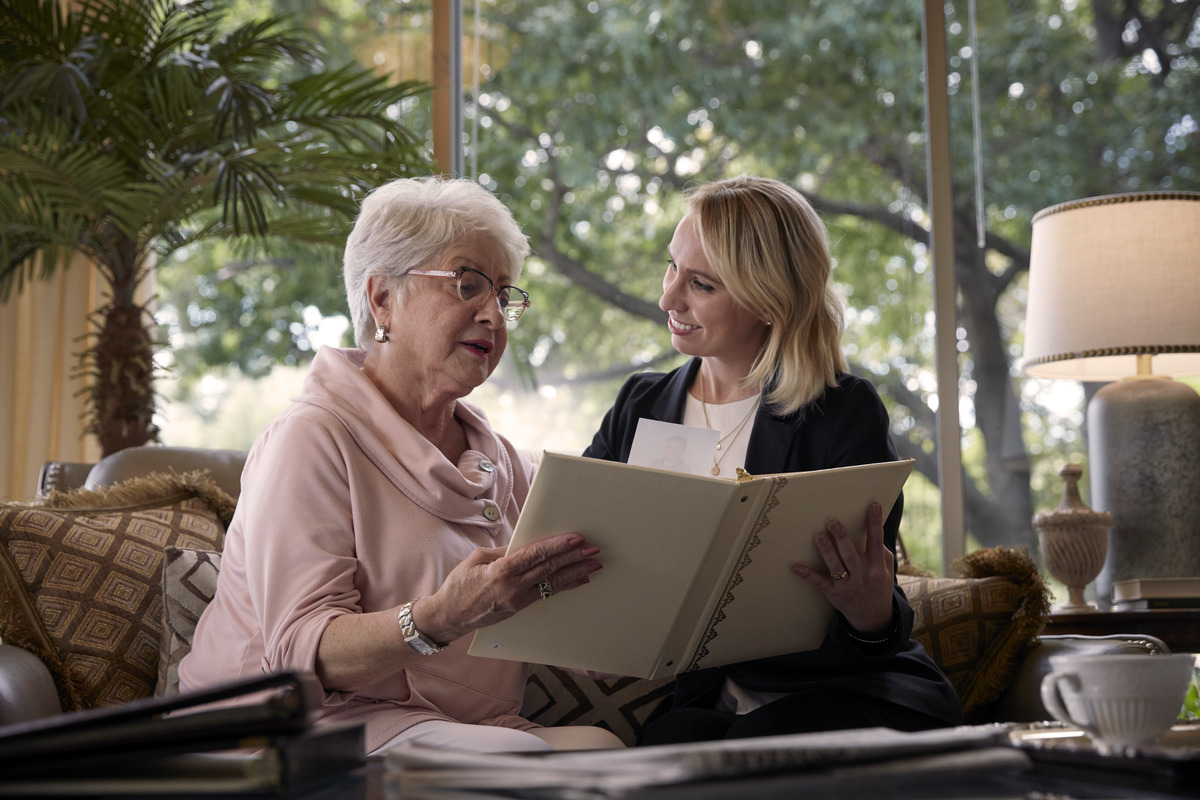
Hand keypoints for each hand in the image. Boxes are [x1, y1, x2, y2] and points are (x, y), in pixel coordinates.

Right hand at [418, 533, 601, 642]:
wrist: (450, 616)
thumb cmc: (459, 584)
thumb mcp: (477, 559)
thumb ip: (503, 552)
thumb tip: (526, 543)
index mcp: (501, 571)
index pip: (536, 555)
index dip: (557, 546)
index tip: (575, 539)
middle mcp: (512, 587)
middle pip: (549, 568)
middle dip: (573, 557)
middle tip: (593, 549)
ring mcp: (518, 600)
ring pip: (552, 583)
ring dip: (576, 572)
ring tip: (594, 564)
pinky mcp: (520, 608)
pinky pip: (546, 594)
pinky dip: (565, 586)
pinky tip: (579, 580)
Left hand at [791, 501, 894, 634]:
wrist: (873, 615)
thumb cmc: (877, 583)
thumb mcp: (885, 568)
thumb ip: (879, 550)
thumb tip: (872, 528)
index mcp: (876, 565)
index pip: (876, 540)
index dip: (875, 522)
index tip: (872, 505)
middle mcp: (862, 574)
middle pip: (851, 554)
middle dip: (842, 538)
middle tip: (833, 521)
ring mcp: (847, 584)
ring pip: (835, 566)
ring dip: (826, 551)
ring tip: (818, 536)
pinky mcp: (833, 592)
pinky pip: (819, 582)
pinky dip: (807, 574)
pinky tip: (795, 566)